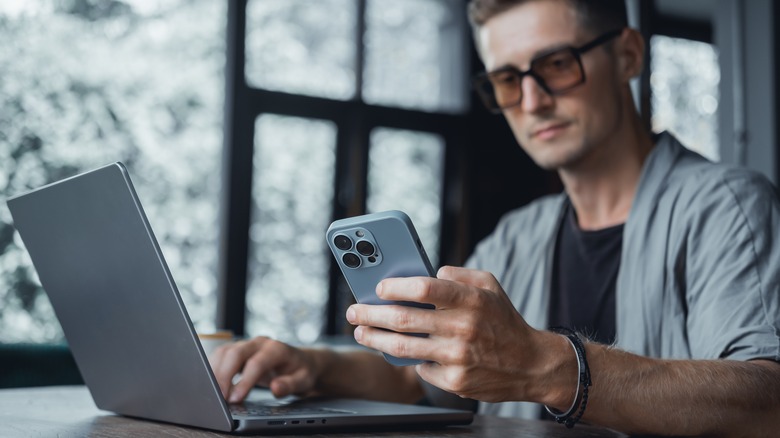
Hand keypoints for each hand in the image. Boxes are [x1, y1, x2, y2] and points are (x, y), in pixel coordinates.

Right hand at [209, 336, 320, 402]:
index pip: (256, 363)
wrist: (300, 361)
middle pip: (235, 353)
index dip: (244, 381)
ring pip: (224, 351)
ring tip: (213, 393)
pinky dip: (213, 368)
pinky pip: (221, 355)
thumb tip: (275, 387)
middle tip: (219, 397)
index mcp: (277, 349)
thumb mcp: (303, 381)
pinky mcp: (238, 350)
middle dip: (224, 375)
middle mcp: (260, 343)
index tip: (235, 398)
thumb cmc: (301, 371)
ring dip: (215, 371)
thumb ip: (290, 385)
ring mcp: (248, 344)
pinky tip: (212, 383)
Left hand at [346, 266, 571, 404]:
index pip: (425, 287)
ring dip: (374, 338)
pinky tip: (396, 351)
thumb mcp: (490, 286)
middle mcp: (463, 328)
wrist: (531, 364)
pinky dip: (407, 359)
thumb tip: (428, 272)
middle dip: (371, 313)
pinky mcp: (455, 381)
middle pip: (404, 319)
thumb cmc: (504, 320)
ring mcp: (458, 357)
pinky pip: (421, 368)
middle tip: (353, 311)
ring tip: (360, 331)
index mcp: (471, 300)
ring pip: (403, 347)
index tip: (378, 287)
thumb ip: (459, 274)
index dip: (396, 286)